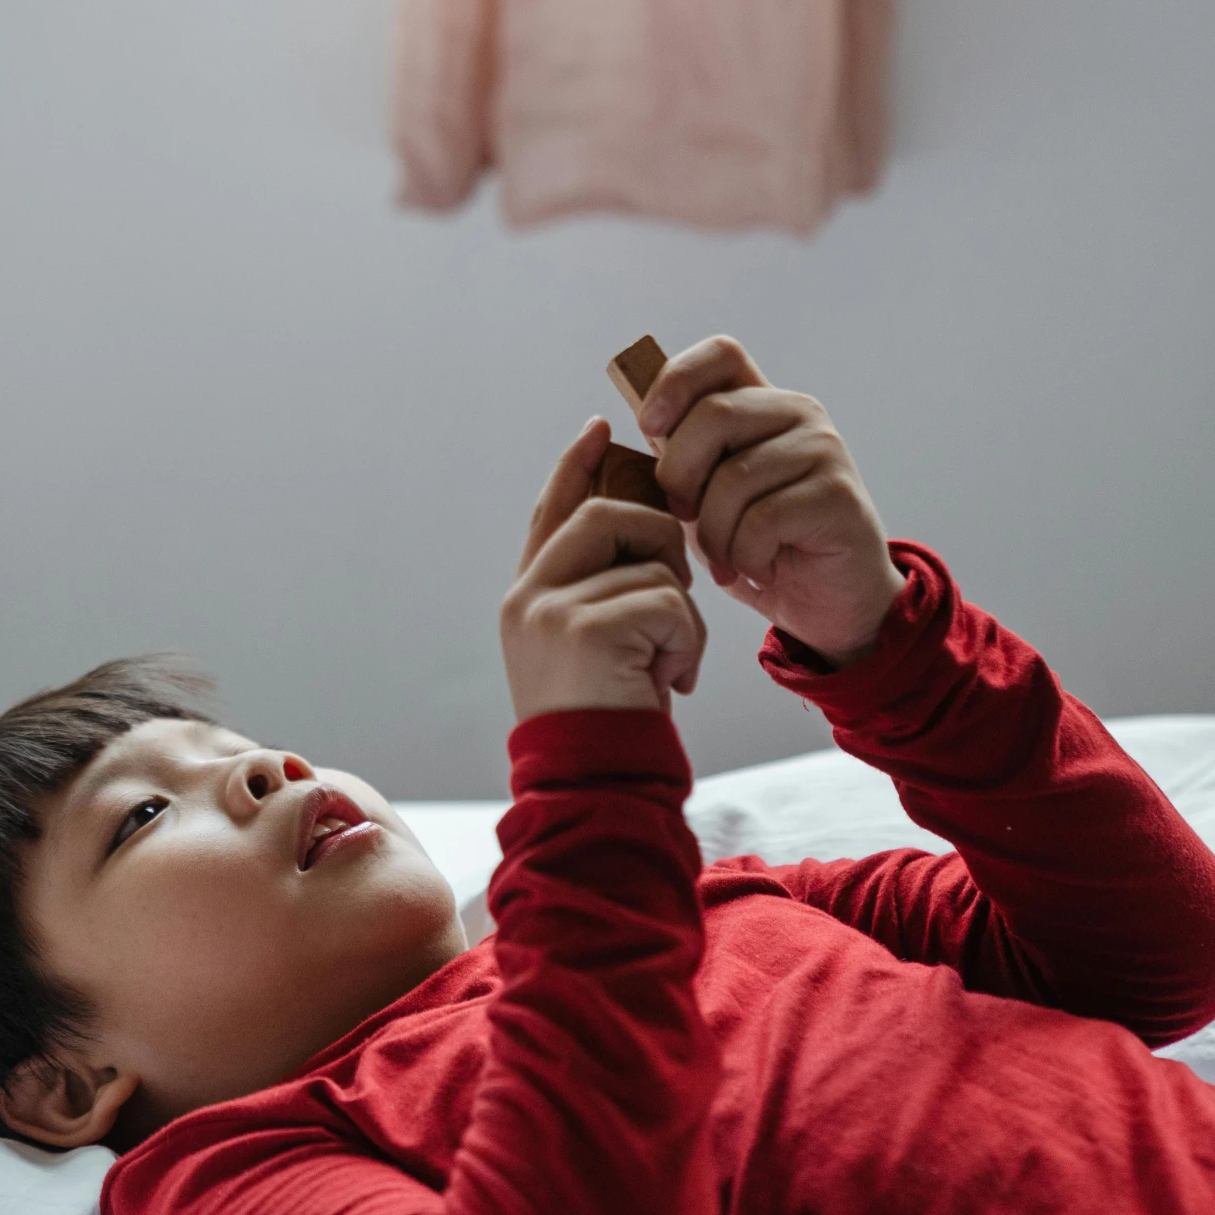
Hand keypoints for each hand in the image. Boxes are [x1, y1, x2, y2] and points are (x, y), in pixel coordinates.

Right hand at [501, 419, 707, 720]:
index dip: (576, 466)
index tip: (600, 426)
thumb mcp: (597, 649)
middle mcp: (527, 596)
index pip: (550, 511)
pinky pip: (666, 601)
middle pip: (604, 514)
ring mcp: (549, 610)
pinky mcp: (583, 629)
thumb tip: (642, 526)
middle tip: (680, 591)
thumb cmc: (607, 724)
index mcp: (527, 597)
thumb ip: (600, 591)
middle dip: (658, 539)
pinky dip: (686, 641)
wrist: (594, 788)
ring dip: (681, 610)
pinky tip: (673, 681)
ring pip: (648, 561)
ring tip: (671, 660)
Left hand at [636, 338, 904, 667]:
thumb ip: (684, 455)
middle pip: (714, 413)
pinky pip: (762, 520)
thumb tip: (642, 418)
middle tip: (684, 519)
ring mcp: (823, 450)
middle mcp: (798, 413)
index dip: (676, 379)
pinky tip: (758, 570)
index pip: (721, 353)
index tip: (649, 425)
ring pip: (733, 477)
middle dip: (680, 475)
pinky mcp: (838, 495)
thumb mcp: (709, 495)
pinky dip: (744, 557)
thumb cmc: (760, 544)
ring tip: (726, 560)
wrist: (829, 601)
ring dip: (713, 534)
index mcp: (762, 403)